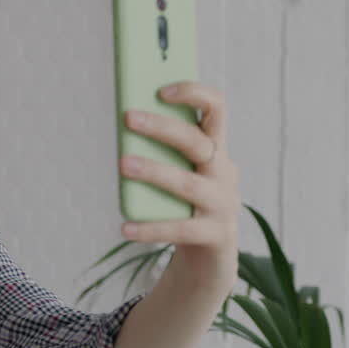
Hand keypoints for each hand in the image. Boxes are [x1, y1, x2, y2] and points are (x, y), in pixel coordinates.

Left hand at [119, 81, 239, 295]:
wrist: (210, 257)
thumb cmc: (184, 206)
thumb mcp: (178, 174)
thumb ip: (161, 153)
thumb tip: (124, 130)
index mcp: (216, 150)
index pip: (217, 108)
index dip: (194, 93)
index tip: (162, 89)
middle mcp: (224, 173)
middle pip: (198, 142)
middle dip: (163, 128)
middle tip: (129, 118)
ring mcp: (224, 205)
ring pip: (188, 184)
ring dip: (154, 171)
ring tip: (123, 164)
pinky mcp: (216, 236)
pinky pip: (181, 229)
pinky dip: (150, 228)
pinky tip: (125, 227)